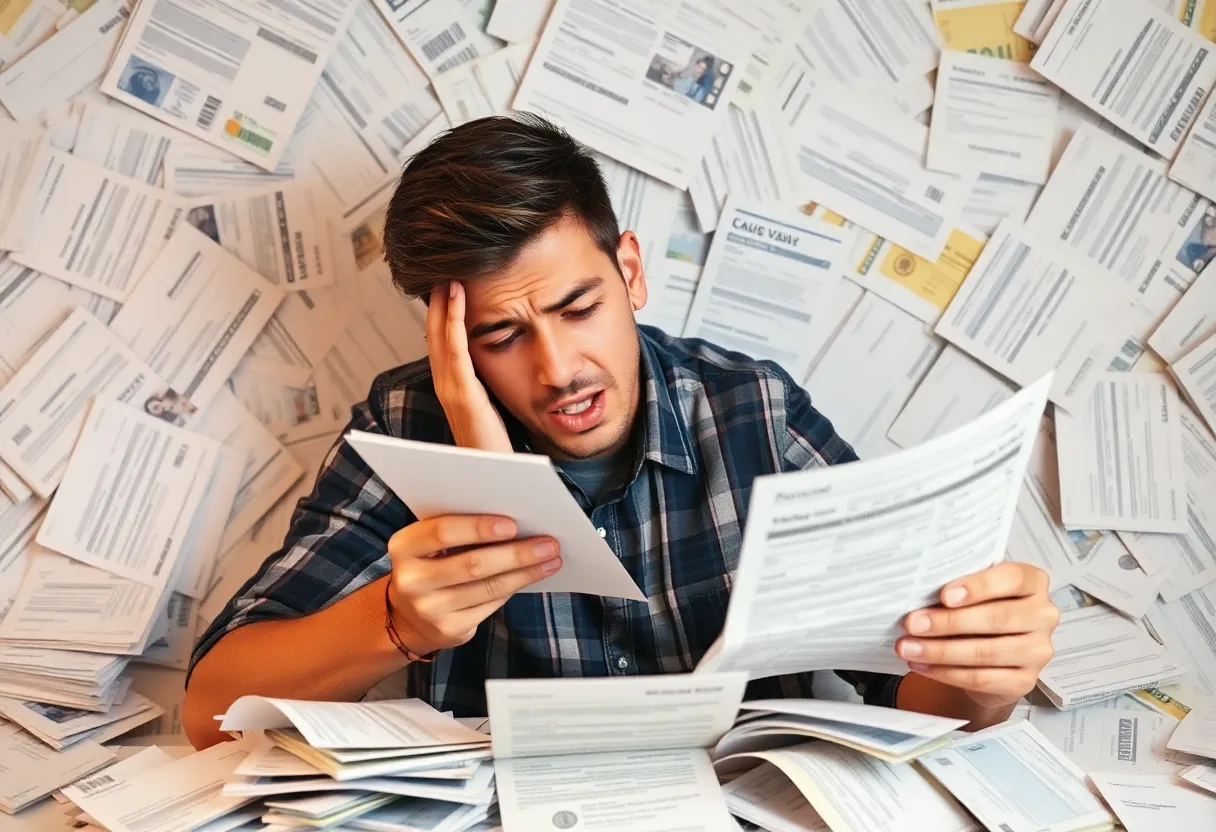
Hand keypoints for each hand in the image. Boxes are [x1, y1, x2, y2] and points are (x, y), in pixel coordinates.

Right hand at [387, 515, 561, 654]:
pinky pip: (491, 604)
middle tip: (548, 543)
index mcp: (404, 546)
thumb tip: (515, 520)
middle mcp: (412, 580)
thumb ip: (457, 529)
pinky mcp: (450, 629)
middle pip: (473, 564)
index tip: (513, 524)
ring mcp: (430, 609)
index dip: (479, 528)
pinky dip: (515, 587)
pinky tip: (533, 576)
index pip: (442, 532)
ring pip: (488, 587)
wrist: (409, 615)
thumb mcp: (428, 543)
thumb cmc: (430, 563)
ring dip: (525, 572)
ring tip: (551, 559)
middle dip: (516, 553)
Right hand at [427, 282, 511, 451]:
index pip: (445, 345)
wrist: (497, 482)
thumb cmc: (498, 450)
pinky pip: (456, 351)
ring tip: (446, 277)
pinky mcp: (464, 396)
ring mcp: (452, 392)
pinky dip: (454, 322)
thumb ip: (492, 389)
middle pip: (437, 337)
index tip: (448, 287)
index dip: (443, 316)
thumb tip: (509, 365)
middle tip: (440, 272)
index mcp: (455, 391)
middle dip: (438, 305)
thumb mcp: (494, 411)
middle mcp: (447, 388)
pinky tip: (456, 298)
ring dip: (443, 306)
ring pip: (442, 339)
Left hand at [896, 562, 1059, 709]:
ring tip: (909, 648)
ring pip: (985, 652)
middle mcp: (1043, 615)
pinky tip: (923, 666)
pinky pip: (982, 679)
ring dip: (940, 651)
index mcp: (1033, 583)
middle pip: (996, 618)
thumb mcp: (974, 593)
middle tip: (912, 623)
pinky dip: (946, 673)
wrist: (993, 657)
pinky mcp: (1025, 681)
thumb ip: (958, 588)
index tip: (944, 595)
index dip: (978, 587)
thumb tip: (918, 593)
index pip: (1012, 579)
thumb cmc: (981, 611)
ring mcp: (1037, 651)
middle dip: (947, 622)